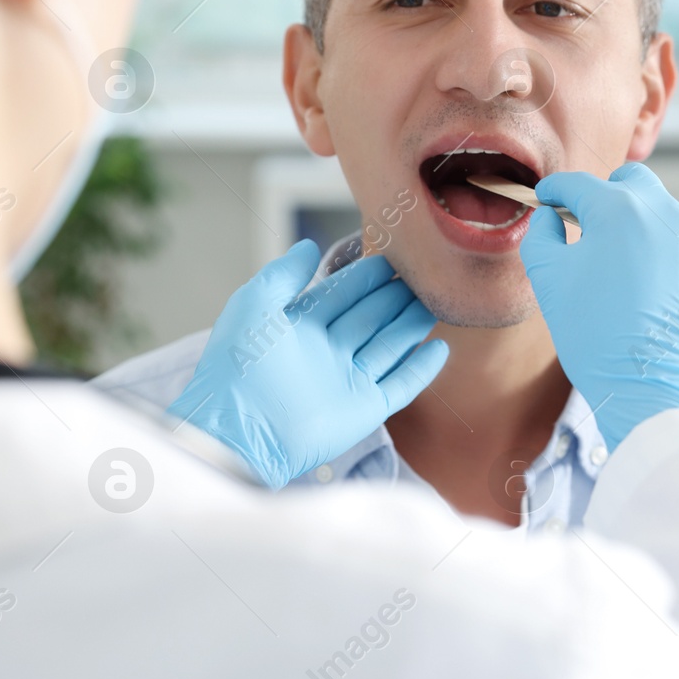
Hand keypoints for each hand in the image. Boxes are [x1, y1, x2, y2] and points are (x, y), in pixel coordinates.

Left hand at [166, 240, 448, 487]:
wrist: (240, 433)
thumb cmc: (239, 368)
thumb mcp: (254, 307)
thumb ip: (282, 274)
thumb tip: (309, 245)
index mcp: (300, 327)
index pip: (341, 294)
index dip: (365, 276)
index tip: (392, 257)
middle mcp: (327, 352)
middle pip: (370, 317)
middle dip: (395, 296)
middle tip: (424, 276)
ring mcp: (348, 381)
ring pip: (390, 346)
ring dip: (412, 325)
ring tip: (436, 304)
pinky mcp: (365, 410)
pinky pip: (400, 385)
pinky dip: (421, 369)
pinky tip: (440, 349)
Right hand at [521, 163, 678, 454]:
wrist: (657, 390)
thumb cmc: (598, 338)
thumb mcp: (550, 283)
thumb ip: (542, 236)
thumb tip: (551, 219)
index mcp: (619, 210)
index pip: (578, 184)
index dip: (556, 190)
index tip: (548, 198)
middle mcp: (665, 215)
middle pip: (632, 184)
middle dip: (607, 196)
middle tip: (589, 226)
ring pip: (662, 218)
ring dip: (639, 233)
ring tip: (622, 275)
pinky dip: (667, 262)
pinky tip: (652, 297)